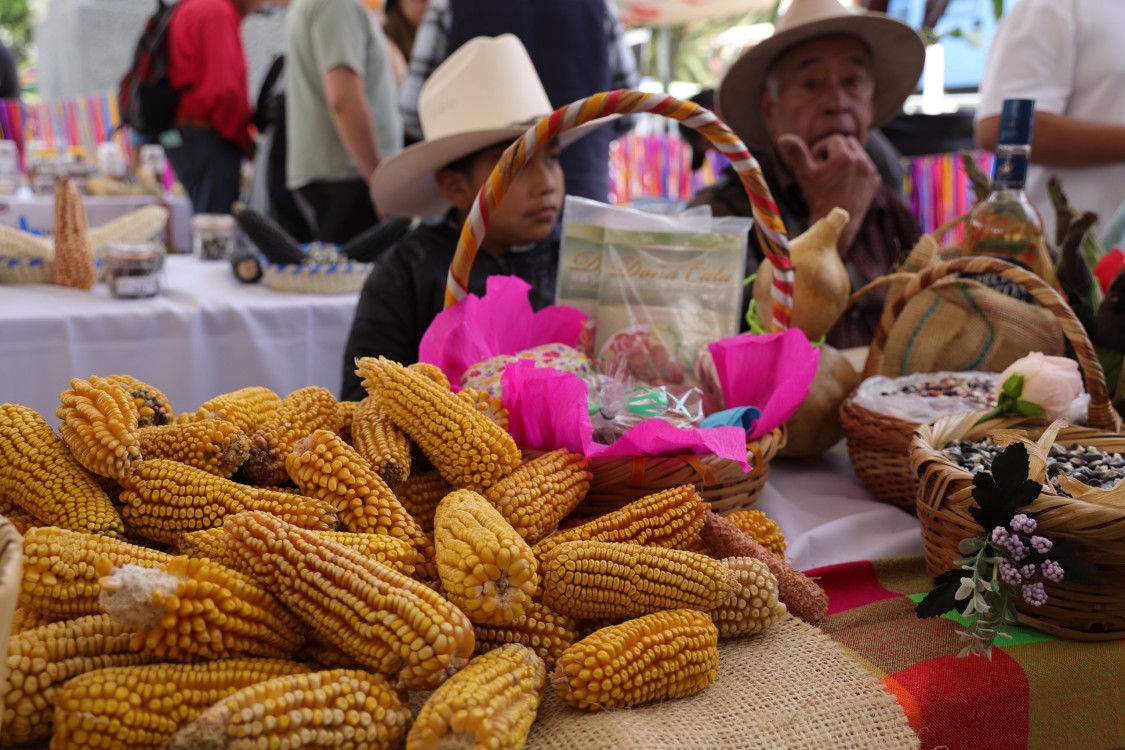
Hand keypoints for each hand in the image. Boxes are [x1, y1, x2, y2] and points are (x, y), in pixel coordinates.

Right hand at [776, 132, 879, 250]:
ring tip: (834, 174)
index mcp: (845, 157)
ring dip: (846, 158)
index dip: (821, 148)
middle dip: (835, 150)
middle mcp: (861, 161)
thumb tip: (784, 138)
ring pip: (858, 153)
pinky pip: (866, 167)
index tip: (815, 161)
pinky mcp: (875, 182)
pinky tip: (844, 183)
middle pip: (849, 142)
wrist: (836, 223)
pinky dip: (856, 170)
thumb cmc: (818, 199)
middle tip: (824, 166)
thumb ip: (797, 154)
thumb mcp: (805, 175)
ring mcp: (870, 172)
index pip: (834, 139)